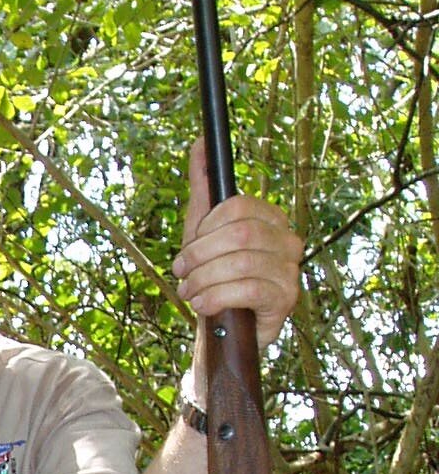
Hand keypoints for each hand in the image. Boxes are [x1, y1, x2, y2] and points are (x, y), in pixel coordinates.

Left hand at [172, 137, 302, 354]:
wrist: (222, 330)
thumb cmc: (214, 275)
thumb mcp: (202, 229)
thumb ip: (203, 187)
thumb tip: (199, 143)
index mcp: (271, 219)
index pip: (238, 206)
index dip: (205, 228)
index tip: (186, 249)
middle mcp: (288, 241)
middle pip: (239, 233)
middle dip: (199, 255)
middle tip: (181, 273)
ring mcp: (291, 270)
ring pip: (241, 262)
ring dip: (203, 278)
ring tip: (189, 292)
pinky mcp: (286, 299)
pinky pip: (248, 288)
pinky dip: (216, 296)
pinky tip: (203, 305)